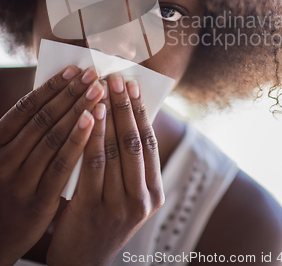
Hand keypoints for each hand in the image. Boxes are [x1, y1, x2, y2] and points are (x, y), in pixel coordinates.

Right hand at [0, 65, 105, 265]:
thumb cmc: (8, 186)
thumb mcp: (8, 155)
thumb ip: (29, 131)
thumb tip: (59, 94)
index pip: (26, 107)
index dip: (51, 86)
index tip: (74, 69)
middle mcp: (4, 159)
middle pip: (43, 119)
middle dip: (71, 94)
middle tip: (93, 74)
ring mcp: (19, 181)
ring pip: (53, 139)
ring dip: (79, 112)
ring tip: (99, 93)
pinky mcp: (36, 202)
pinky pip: (61, 167)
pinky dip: (78, 143)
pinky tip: (94, 125)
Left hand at [46, 74, 164, 265]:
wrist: (82, 262)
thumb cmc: (102, 218)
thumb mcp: (124, 194)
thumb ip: (128, 163)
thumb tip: (124, 114)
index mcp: (154, 194)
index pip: (150, 143)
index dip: (141, 112)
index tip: (133, 85)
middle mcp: (142, 201)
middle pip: (134, 143)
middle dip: (125, 107)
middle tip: (117, 79)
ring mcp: (118, 208)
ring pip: (113, 151)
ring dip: (107, 116)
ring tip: (100, 90)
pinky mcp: (92, 211)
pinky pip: (91, 165)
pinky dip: (90, 136)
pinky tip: (85, 116)